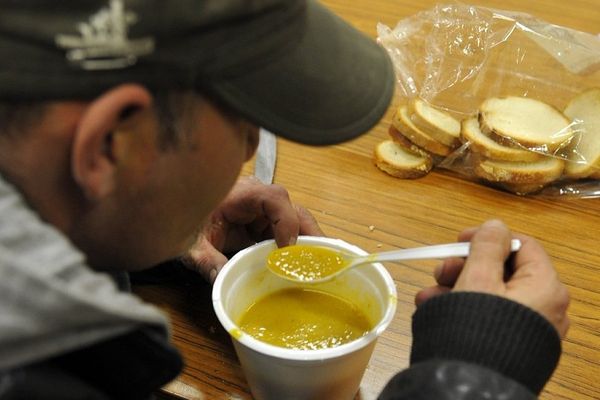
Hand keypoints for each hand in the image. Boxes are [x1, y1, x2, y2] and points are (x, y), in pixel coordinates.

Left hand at [182, 176, 323, 282]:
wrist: (178, 212)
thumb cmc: (186, 220)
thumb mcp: (191, 244)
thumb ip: (206, 260)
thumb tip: (222, 279)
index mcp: (242, 194)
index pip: (275, 198)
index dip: (287, 221)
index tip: (286, 249)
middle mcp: (258, 198)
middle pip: (294, 210)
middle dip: (309, 234)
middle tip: (320, 260)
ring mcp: (263, 212)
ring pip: (295, 221)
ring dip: (307, 243)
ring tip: (319, 266)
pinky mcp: (264, 225)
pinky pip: (286, 233)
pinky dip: (296, 249)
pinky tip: (304, 265)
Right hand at [415, 219, 569, 337]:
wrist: (470, 386)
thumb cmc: (478, 327)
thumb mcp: (478, 277)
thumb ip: (486, 246)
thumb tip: (496, 226)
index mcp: (545, 286)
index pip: (521, 245)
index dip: (487, 238)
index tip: (458, 240)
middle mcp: (544, 307)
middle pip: (502, 271)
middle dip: (464, 267)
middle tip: (439, 271)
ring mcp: (528, 328)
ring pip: (490, 294)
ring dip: (455, 288)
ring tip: (427, 296)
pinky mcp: (512, 344)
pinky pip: (488, 316)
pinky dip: (462, 309)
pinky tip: (433, 310)